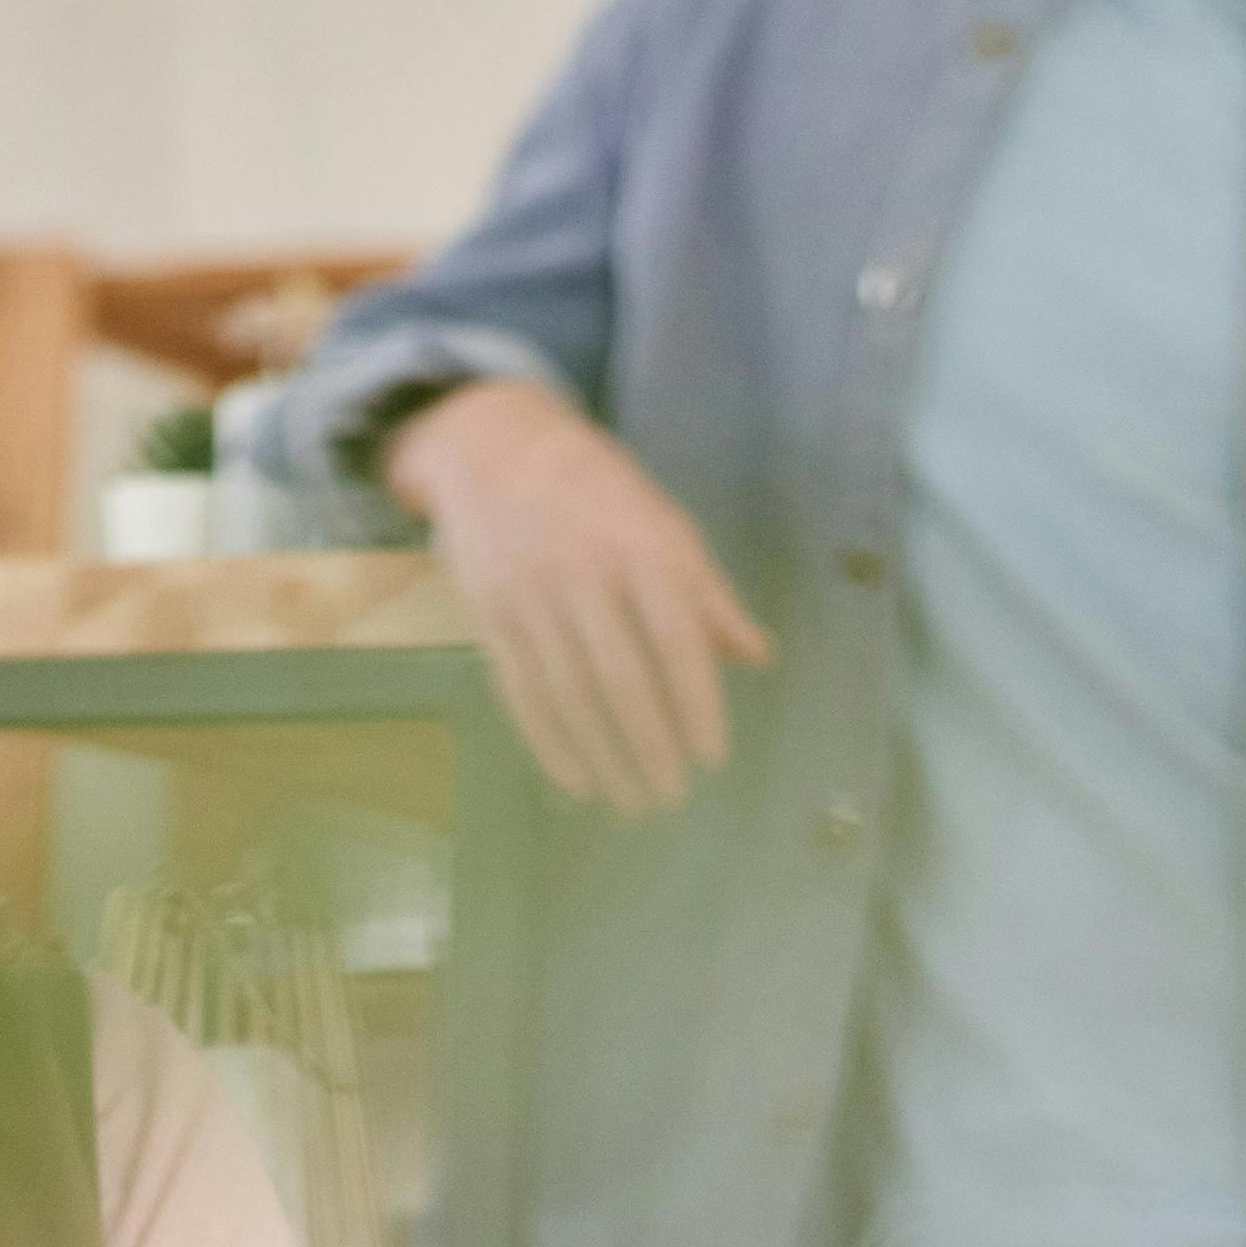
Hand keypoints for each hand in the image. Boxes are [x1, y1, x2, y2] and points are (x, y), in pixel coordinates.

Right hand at [381, 377, 772, 814]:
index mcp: (640, 547)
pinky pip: (520, 690)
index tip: (712, 757)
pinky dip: (547, 742)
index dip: (695, 703)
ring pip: (567, 693)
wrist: (494, 447)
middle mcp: (583, 574)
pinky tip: (574, 779)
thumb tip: (756, 656)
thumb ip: (707, 592)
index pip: (675, 640)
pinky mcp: (490, 616)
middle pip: (619, 677)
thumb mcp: (664, 522)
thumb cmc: (599, 490)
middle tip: (669, 796)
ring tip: (628, 799)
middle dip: (648, 744)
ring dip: (600, 754)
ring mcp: (529, 596)